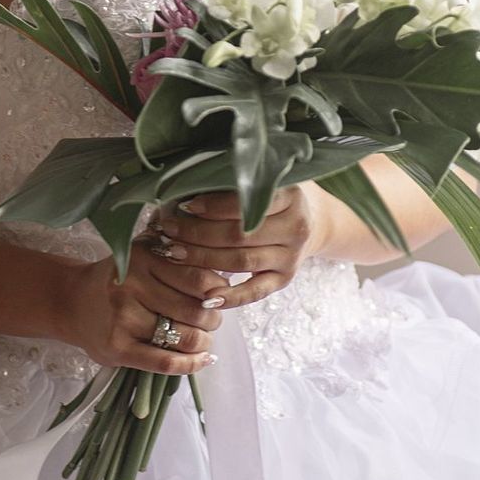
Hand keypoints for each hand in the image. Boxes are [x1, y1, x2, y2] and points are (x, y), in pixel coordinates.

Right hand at [62, 232, 232, 375]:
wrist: (71, 301)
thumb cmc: (117, 279)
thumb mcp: (141, 256)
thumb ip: (175, 259)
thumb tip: (225, 277)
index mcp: (142, 258)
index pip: (198, 278)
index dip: (217, 291)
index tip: (219, 295)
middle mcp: (132, 286)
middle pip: (194, 309)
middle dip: (213, 319)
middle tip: (212, 320)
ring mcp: (123, 319)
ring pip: (184, 336)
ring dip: (204, 342)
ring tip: (204, 339)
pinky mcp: (118, 348)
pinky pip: (165, 362)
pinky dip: (191, 364)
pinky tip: (202, 359)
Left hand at [147, 184, 326, 307]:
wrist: (309, 219)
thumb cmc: (271, 195)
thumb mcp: (260, 180)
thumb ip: (231, 183)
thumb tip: (184, 189)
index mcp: (290, 195)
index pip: (247, 203)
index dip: (213, 206)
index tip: (185, 205)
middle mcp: (296, 226)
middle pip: (240, 234)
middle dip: (198, 234)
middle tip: (170, 230)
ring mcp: (292, 255)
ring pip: (242, 261)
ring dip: (204, 260)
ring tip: (175, 254)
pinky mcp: (285, 278)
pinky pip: (255, 292)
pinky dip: (230, 297)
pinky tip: (206, 298)